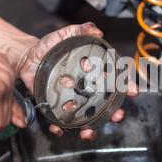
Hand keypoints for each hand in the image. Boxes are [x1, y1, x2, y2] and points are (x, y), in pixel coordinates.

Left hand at [16, 22, 137, 140]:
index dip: (126, 86)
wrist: (28, 57)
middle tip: (117, 115)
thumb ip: (81, 30)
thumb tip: (96, 31)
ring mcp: (73, 102)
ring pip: (87, 121)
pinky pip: (60, 124)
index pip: (115, 82)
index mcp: (94, 74)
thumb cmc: (50, 47)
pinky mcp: (56, 109)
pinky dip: (60, 129)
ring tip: (88, 132)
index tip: (132, 91)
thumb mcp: (66, 35)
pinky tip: (58, 128)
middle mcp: (87, 91)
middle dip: (115, 114)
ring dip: (91, 130)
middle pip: (107, 107)